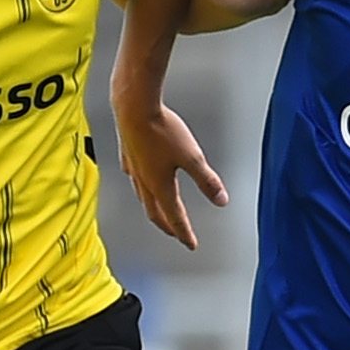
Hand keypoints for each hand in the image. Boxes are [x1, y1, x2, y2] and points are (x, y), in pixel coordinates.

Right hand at [117, 99, 229, 250]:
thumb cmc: (161, 128)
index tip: (191, 244)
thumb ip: (206, 180)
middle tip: (176, 234)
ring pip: (143, 197)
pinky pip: (134, 177)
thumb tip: (221, 200)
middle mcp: (144, 181)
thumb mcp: (192, 156)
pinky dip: (140, 186)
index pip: (175, 216)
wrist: (133, 106)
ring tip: (158, 213)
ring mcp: (134, 167)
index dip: (184, 232)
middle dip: (168, 226)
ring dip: (153, 209)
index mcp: (161, 185)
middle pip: (156, 212)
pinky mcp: (128, 153)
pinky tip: (139, 179)